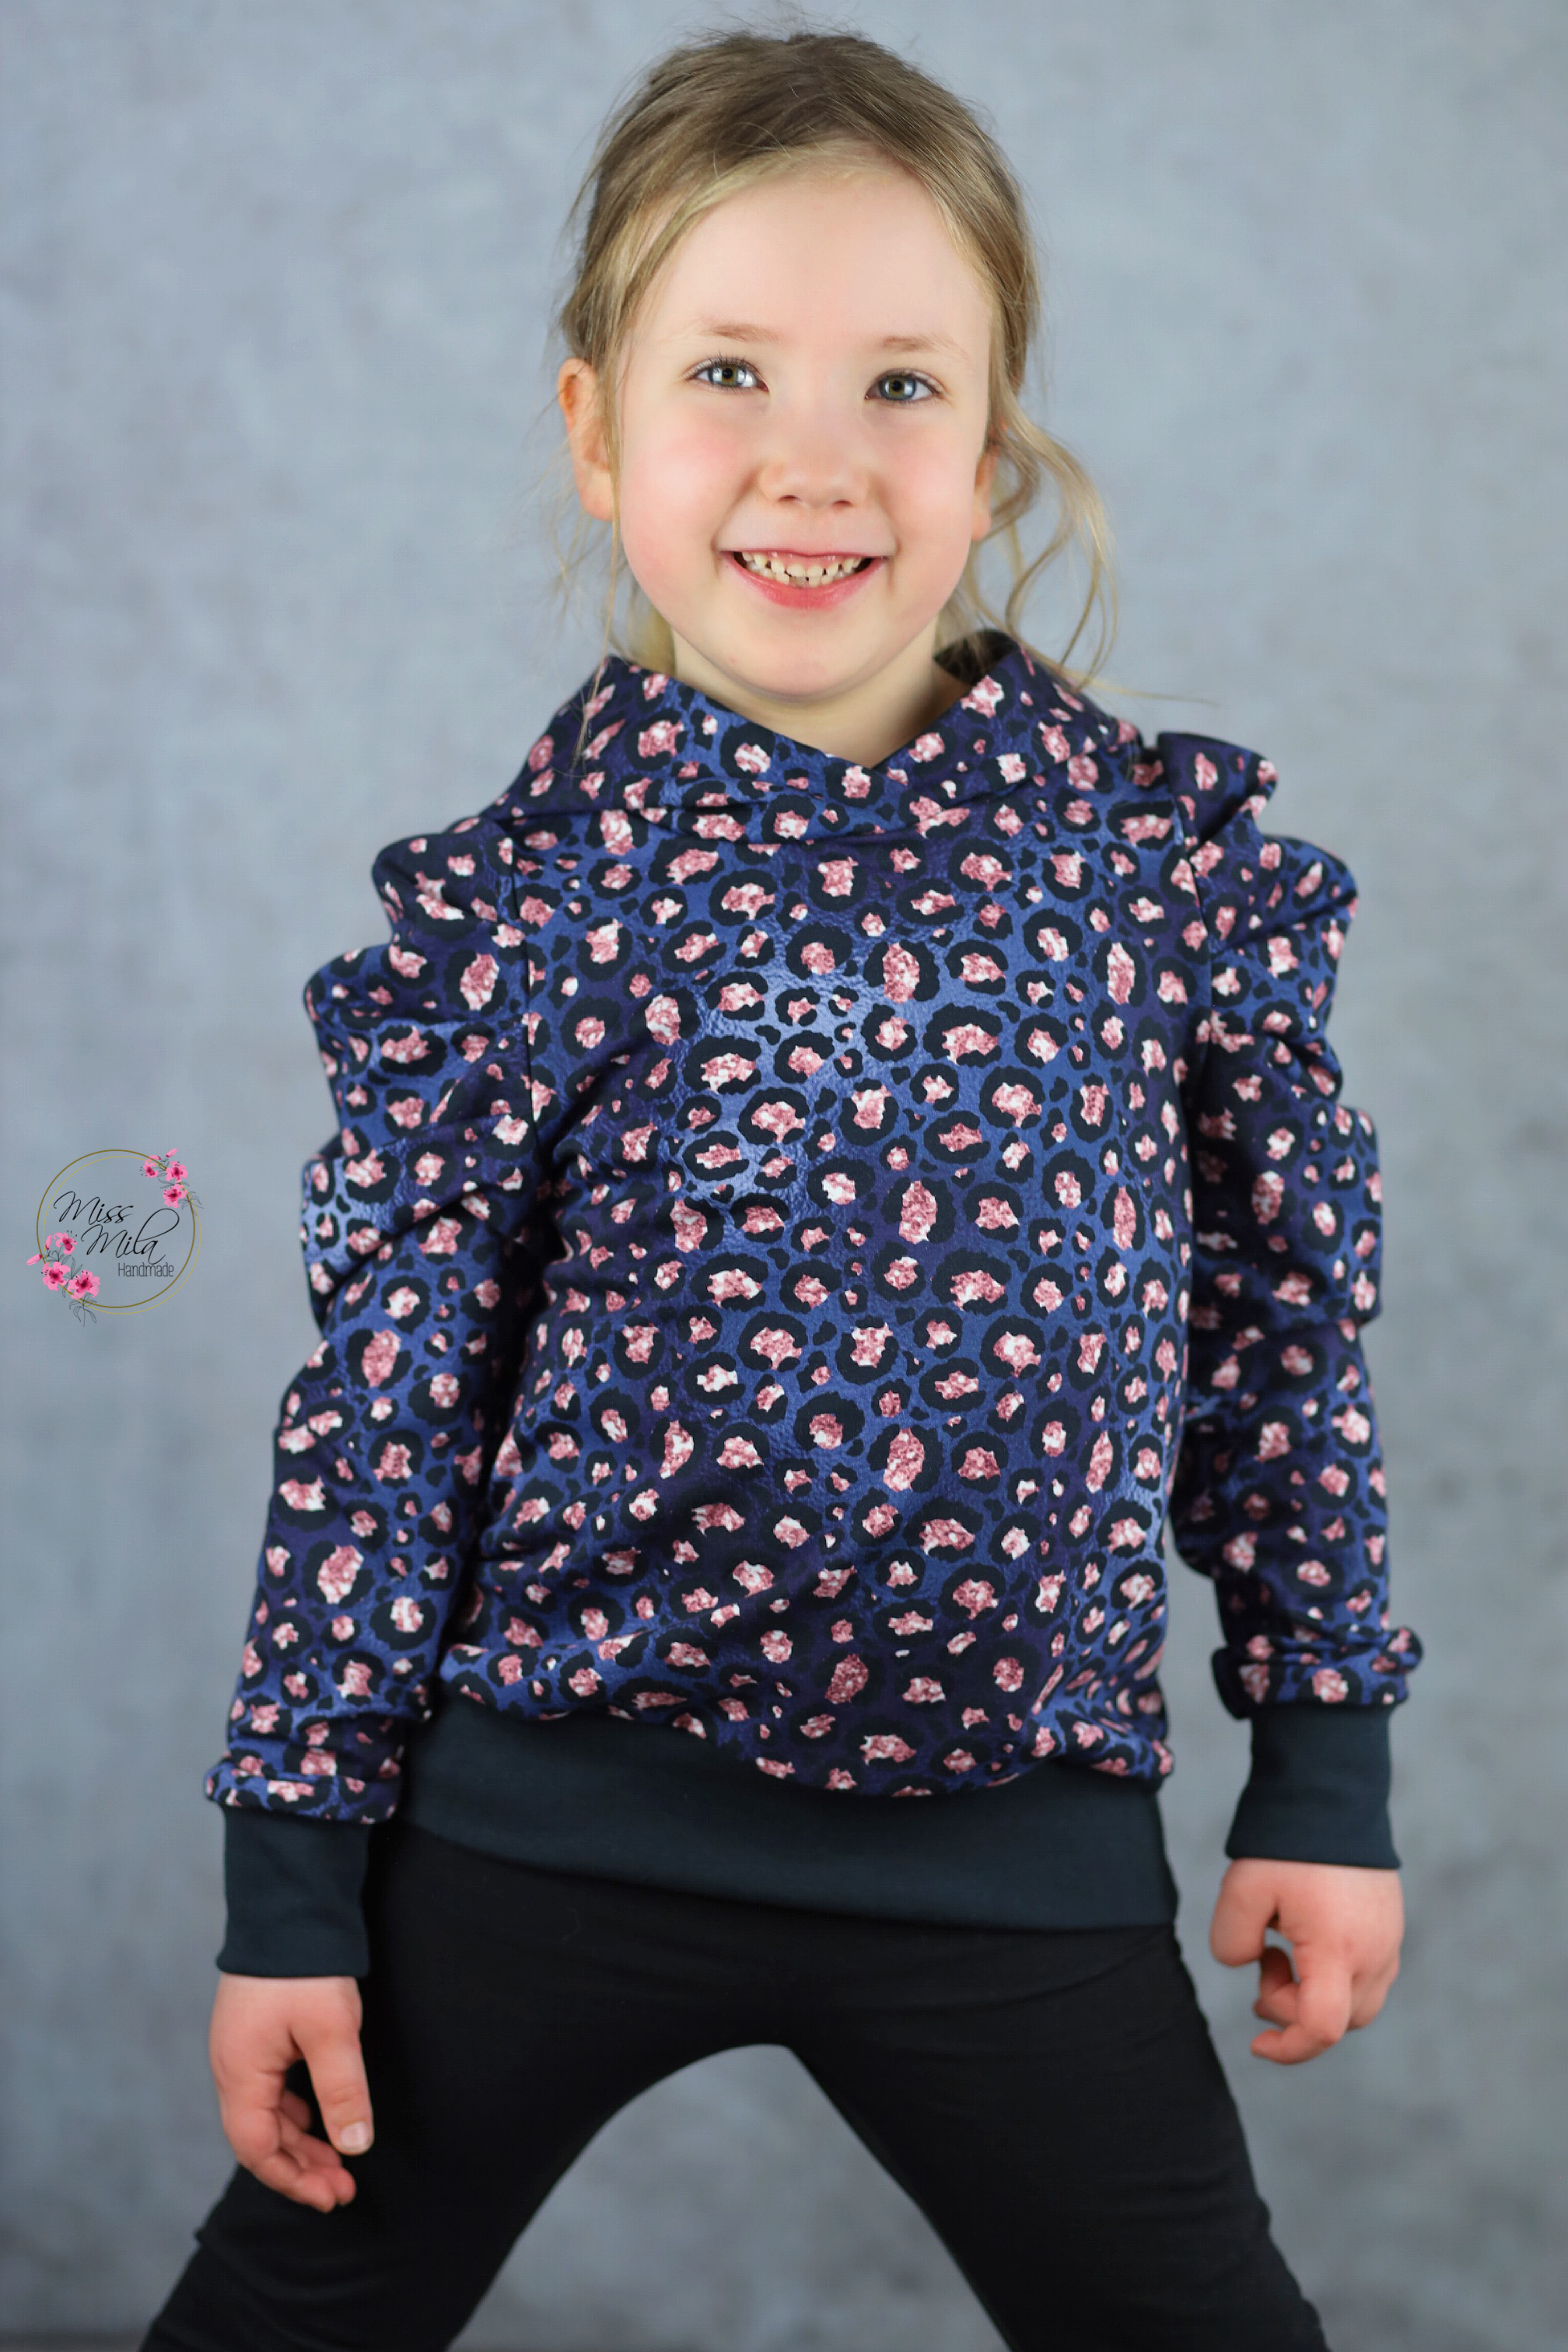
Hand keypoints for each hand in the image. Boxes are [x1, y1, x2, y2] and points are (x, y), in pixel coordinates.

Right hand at [210, 1972, 372, 2209]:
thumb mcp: (332, 2031)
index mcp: (240, 2072)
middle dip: (301, 2166)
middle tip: (344, 2188)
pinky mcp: (257, 2031)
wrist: (289, 1902)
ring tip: (340, 2158)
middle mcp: (232, 2066)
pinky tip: (321, 2114)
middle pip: (260, 2136)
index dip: (293, 2179)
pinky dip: (296, 2110)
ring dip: (301, 2139)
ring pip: (267, 2112)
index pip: (257, 2148)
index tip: (332, 2196)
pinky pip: (271, 2087)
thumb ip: (342, 2090)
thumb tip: (355, 2146)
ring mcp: (242, 2048)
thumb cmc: (305, 1967)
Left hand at [1209, 1857, 1402, 2065]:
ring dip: (1314, 1994)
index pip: (1322, 2028)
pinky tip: (1304, 1936)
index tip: (1256, 2043)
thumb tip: (1251, 1964)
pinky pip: (1367, 1976)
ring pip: (1356, 2003)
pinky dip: (1333, 1976)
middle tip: (1264, 1964)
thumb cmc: (1288, 1842)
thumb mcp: (1241, 1890)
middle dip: (1293, 2010)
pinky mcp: (1390, 1927)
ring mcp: (1389, 1941)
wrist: (1332, 1793)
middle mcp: (1374, 1954)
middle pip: (1339, 2021)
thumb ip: (1232, 1943)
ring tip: (1279, 1949)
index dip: (1288, 2048)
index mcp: (1338, 1950)